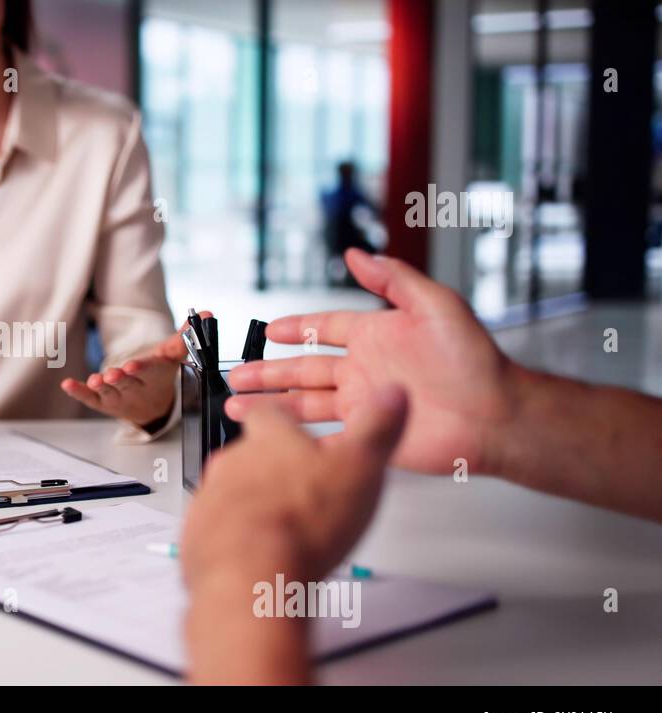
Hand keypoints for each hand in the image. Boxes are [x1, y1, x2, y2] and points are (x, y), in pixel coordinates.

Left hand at [60, 312, 210, 428]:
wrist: (152, 407)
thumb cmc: (160, 375)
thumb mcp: (172, 355)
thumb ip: (185, 335)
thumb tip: (207, 313)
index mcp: (153, 375)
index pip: (148, 371)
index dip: (141, 368)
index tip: (133, 365)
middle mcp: (135, 388)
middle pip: (127, 383)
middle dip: (120, 379)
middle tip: (113, 374)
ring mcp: (117, 396)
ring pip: (108, 392)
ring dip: (100, 386)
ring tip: (95, 380)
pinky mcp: (101, 401)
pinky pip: (89, 397)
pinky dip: (79, 392)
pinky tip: (67, 384)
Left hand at [182, 385, 407, 589]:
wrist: (250, 572)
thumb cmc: (302, 521)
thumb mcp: (360, 466)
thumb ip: (377, 428)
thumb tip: (392, 395)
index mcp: (270, 439)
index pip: (270, 413)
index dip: (282, 418)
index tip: (289, 422)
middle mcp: (233, 461)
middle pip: (248, 454)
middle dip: (270, 468)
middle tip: (297, 487)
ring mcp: (212, 498)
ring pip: (230, 491)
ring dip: (253, 504)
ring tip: (284, 526)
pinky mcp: (199, 533)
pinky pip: (216, 528)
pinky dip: (236, 537)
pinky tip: (261, 553)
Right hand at [226, 249, 519, 474]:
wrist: (495, 417)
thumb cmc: (474, 362)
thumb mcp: (435, 306)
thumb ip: (394, 280)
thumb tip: (359, 254)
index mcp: (376, 335)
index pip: (324, 327)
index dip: (296, 328)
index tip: (270, 329)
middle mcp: (365, 369)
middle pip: (303, 368)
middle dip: (268, 371)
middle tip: (238, 374)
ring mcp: (364, 404)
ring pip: (305, 401)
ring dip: (272, 403)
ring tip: (238, 404)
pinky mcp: (366, 436)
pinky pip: (324, 433)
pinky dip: (296, 435)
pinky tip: (273, 436)